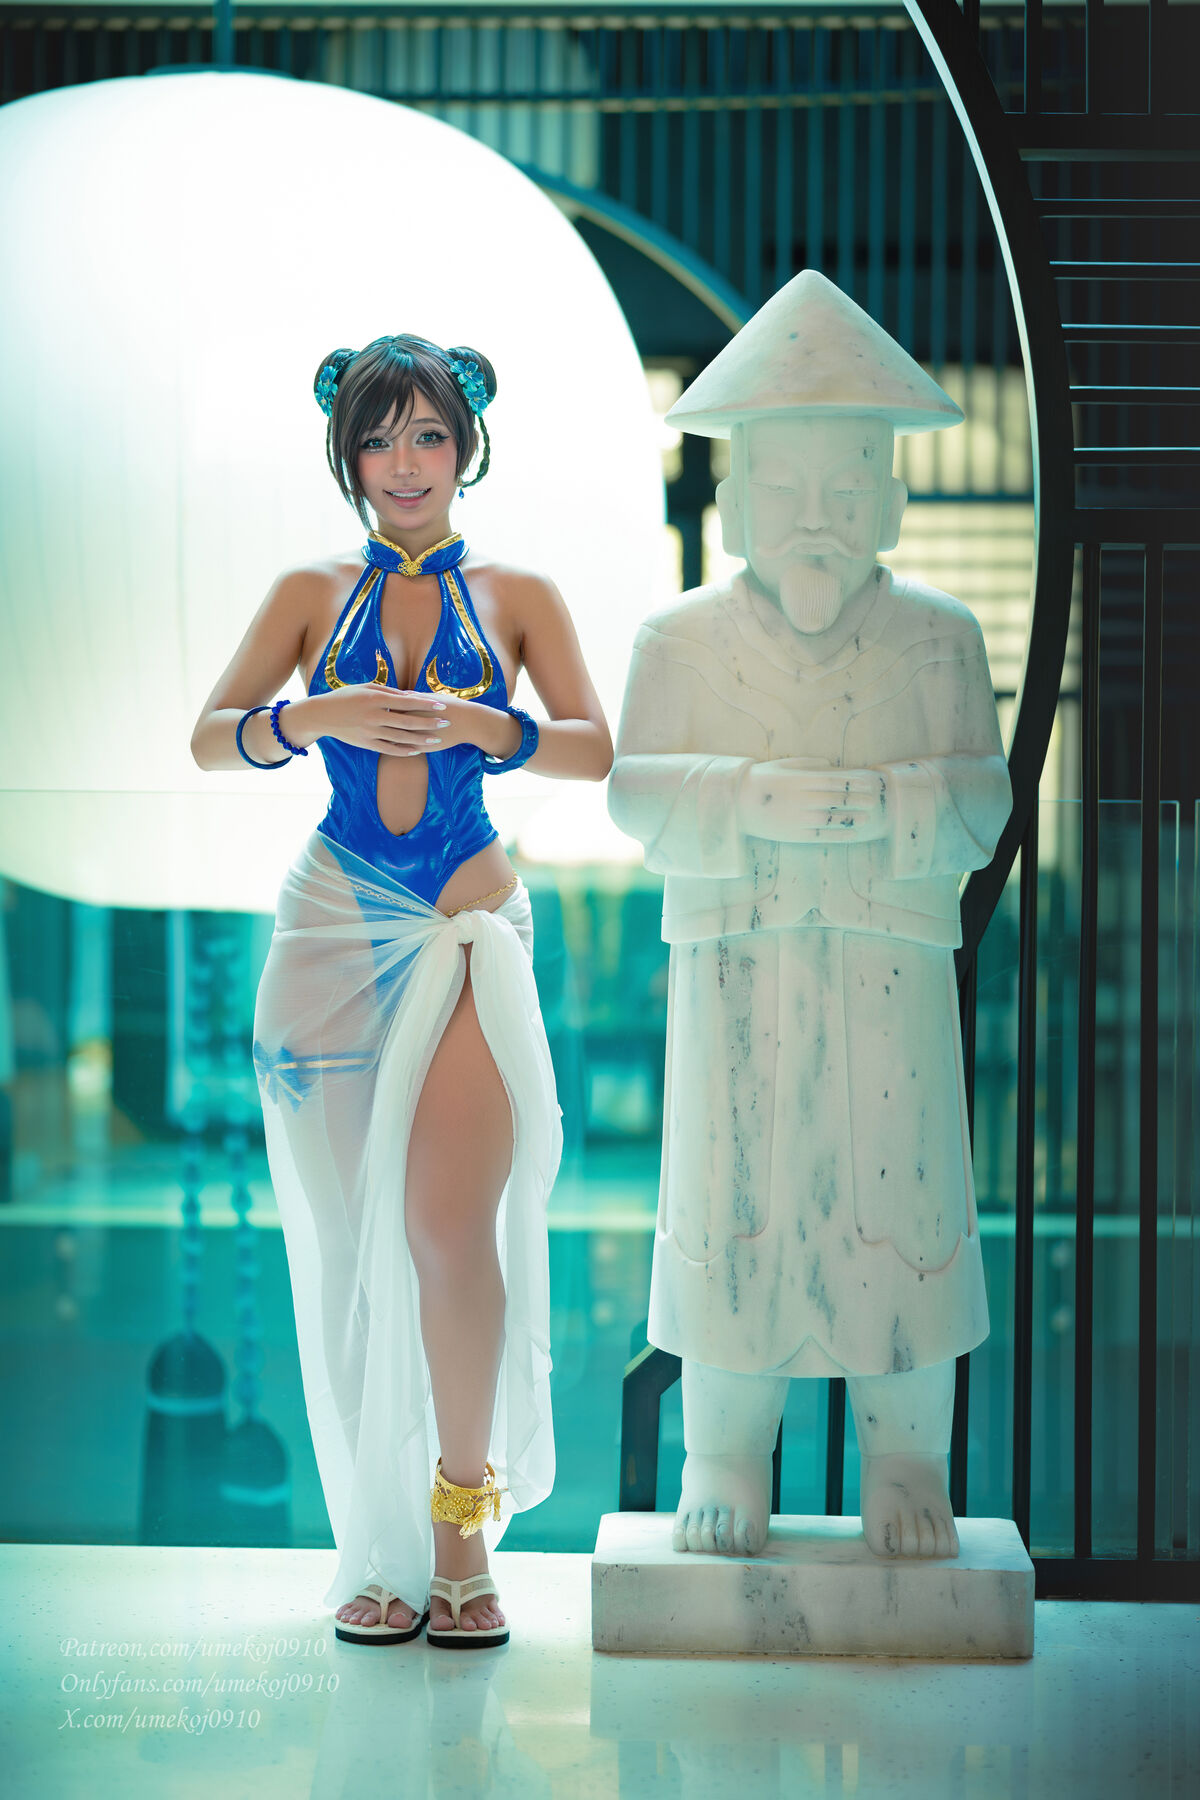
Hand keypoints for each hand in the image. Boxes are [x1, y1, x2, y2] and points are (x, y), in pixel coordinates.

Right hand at [292, 684, 452, 756]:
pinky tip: (416, 750)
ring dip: (420, 739)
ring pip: (400, 738)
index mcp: (374, 699)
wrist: (321, 715)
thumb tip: (410, 696)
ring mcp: (369, 731)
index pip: (406, 702)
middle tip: (446, 723)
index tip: (441, 705)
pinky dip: (403, 750)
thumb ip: (388, 692)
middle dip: (428, 723)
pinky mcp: (365, 743)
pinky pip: (388, 749)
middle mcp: (373, 716)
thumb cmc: (346, 696)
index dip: (425, 704)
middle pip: (407, 721)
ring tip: (437, 740)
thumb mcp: (366, 688)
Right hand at [741, 762, 887, 842]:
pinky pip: (822, 835)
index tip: (868, 783)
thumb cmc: (760, 781)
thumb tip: (830, 765)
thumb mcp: (782, 766)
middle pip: (837, 799)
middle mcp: (802, 799)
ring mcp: (799, 818)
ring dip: (852, 818)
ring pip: (833, 818)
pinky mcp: (795, 835)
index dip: (854, 782)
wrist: (736, 804)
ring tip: (867, 818)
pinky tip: (852, 834)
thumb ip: (807, 764)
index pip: (835, 780)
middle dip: (858, 800)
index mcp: (800, 780)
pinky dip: (839, 835)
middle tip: (873, 800)